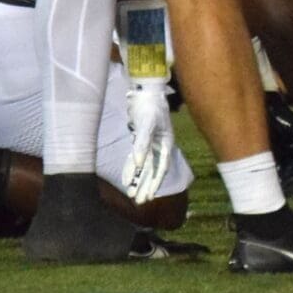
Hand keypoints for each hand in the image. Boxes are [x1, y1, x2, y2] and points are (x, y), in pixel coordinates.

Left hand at [123, 80, 175, 203]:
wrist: (144, 91)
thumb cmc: (149, 106)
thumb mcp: (147, 124)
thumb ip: (142, 144)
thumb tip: (140, 164)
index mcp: (166, 144)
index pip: (161, 169)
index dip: (154, 183)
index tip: (148, 197)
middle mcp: (159, 146)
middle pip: (152, 170)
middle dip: (145, 186)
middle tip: (139, 202)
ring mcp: (150, 143)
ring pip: (144, 166)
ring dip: (138, 179)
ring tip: (131, 194)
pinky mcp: (140, 139)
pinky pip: (136, 157)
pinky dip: (131, 168)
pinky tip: (126, 178)